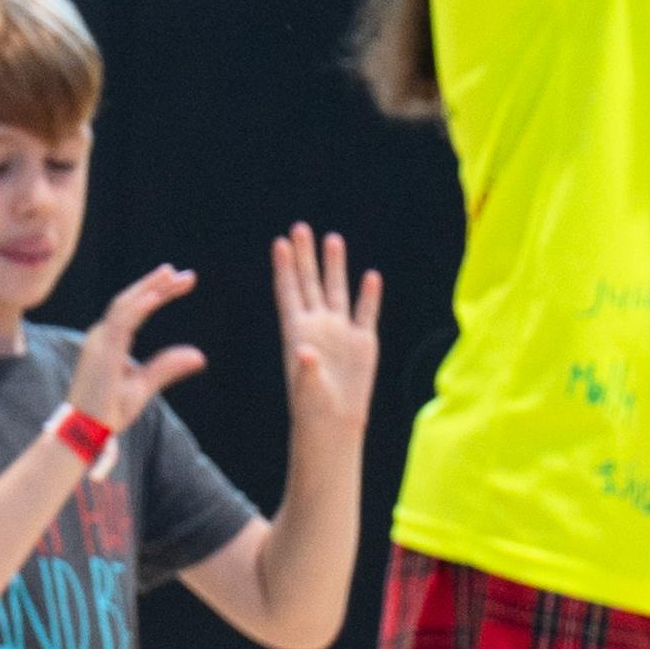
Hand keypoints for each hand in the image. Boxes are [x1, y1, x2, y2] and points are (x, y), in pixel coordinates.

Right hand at [67, 263, 206, 435]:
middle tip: (184, 274)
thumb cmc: (110, 408)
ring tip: (172, 274)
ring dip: (149, 288)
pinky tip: (156, 296)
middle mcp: (102, 335)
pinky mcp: (102, 349)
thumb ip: (168, 366)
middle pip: (131, 301)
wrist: (87, 428)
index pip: (135, 309)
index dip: (158, 293)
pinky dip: (139, 306)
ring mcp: (100, 340)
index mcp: (110, 340)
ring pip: (126, 304)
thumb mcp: (145, 384)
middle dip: (157, 284)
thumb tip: (200, 355)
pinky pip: (121, 321)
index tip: (181, 282)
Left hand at [269, 224, 385, 440]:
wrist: (335, 421)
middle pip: (310, 282)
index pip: (289, 292)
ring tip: (332, 238)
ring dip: (335, 265)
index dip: (284, 267)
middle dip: (305, 256)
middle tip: (300, 227)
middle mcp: (317, 325)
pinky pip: (366, 312)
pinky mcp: (362, 341)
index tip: (279, 242)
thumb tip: (306, 352)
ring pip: (337, 290)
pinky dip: (369, 295)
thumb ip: (306, 369)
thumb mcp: (306, 388)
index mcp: (296, 331)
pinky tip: (370, 276)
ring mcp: (340, 331)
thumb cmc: (313, 407)